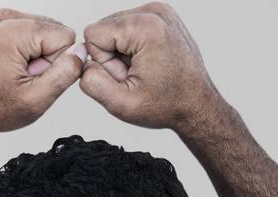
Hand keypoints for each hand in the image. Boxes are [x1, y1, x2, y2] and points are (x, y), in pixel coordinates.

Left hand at [0, 9, 84, 134]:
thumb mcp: (36, 100)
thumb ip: (65, 73)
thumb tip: (82, 51)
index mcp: (11, 32)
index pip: (65, 36)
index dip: (55, 63)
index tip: (31, 78)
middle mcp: (3, 18)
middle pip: (55, 31)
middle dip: (45, 58)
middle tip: (22, 78)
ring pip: (44, 32)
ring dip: (36, 56)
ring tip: (15, 74)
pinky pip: (31, 33)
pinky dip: (26, 51)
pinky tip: (10, 68)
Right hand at [80, 3, 225, 131]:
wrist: (196, 104)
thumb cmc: (167, 104)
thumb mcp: (122, 104)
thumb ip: (91, 83)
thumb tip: (81, 63)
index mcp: (146, 27)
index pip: (92, 35)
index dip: (103, 62)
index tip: (127, 75)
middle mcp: (154, 12)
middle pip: (103, 28)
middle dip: (112, 55)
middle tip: (136, 74)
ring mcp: (160, 11)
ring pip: (113, 28)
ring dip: (121, 52)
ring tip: (143, 69)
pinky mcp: (161, 16)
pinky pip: (127, 28)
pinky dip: (131, 46)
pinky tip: (147, 61)